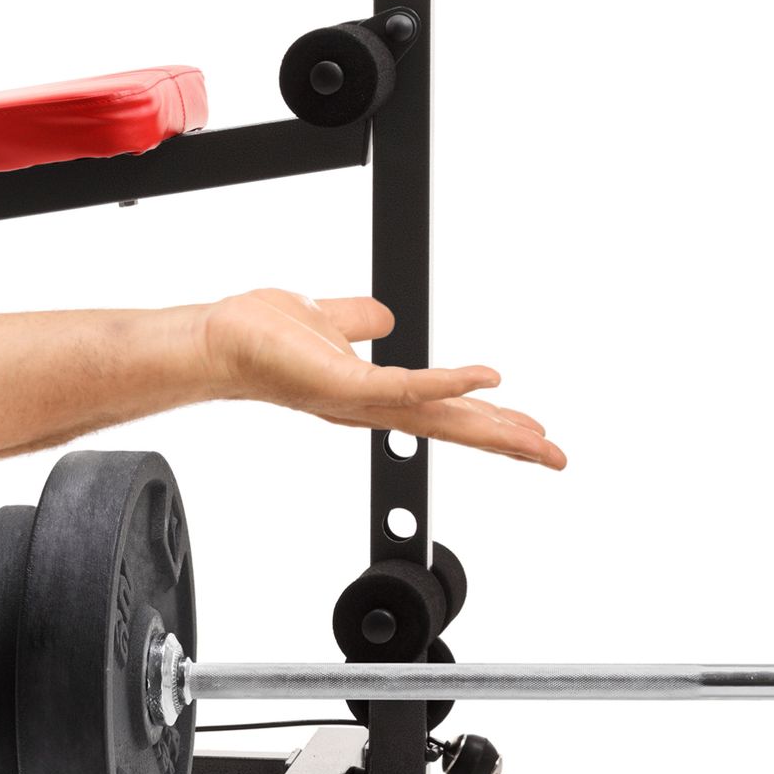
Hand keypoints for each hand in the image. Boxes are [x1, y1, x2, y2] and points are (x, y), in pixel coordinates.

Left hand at [203, 288, 561, 468]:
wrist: (217, 341)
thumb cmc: (260, 336)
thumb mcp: (327, 321)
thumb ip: (359, 320)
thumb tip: (385, 317)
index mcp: (373, 394)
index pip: (443, 411)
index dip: (488, 422)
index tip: (530, 432)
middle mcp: (372, 407)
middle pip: (453, 428)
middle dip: (508, 444)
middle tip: (556, 456)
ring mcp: (361, 399)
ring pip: (441, 418)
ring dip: (494, 428)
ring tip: (537, 438)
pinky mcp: (346, 383)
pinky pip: (407, 385)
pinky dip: (449, 380)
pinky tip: (487, 377)